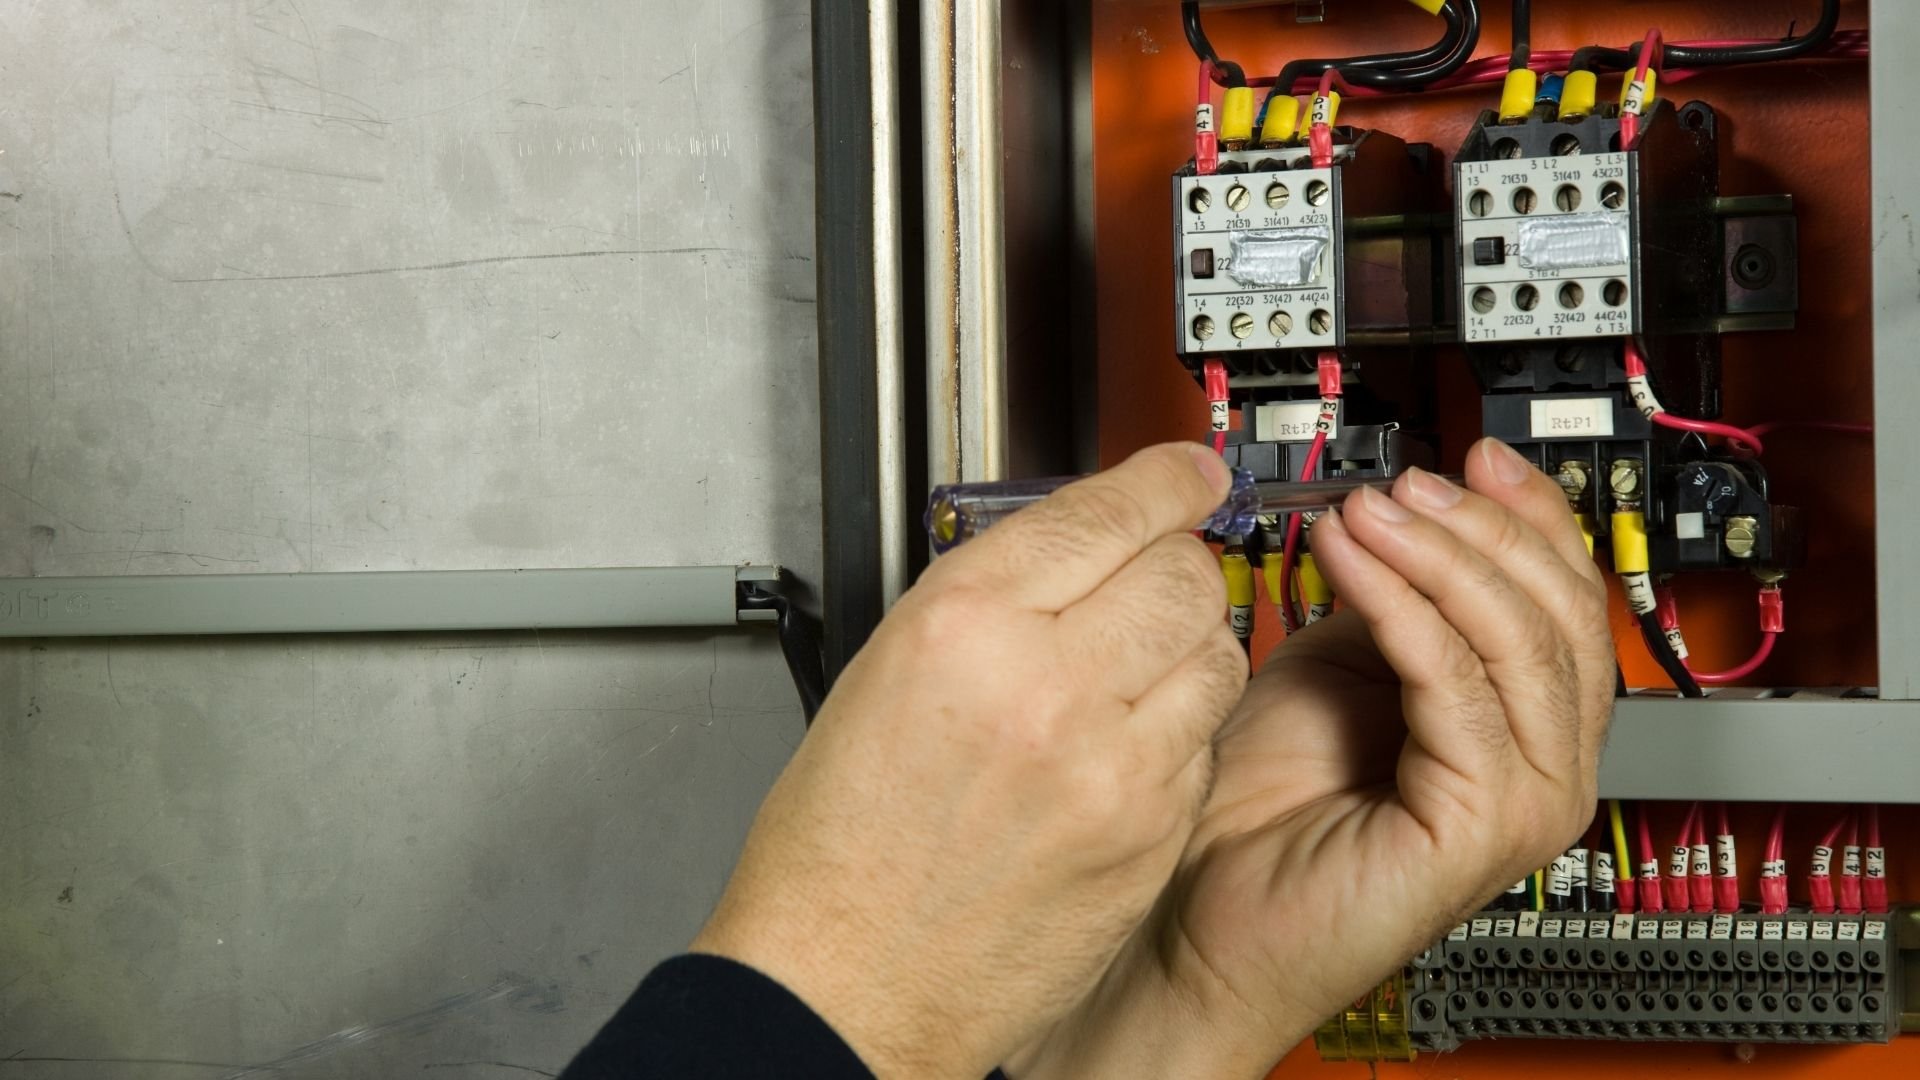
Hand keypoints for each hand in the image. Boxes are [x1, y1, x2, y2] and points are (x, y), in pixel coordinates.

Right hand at [693, 443, 1249, 1078]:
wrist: (850, 983)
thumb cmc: (841, 845)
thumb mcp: (884, 674)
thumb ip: (990, 598)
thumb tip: (1076, 545)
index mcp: (962, 626)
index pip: (1102, 512)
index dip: (1161, 480)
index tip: (1187, 472)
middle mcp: (1047, 685)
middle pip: (1181, 571)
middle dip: (1175, 561)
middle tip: (1151, 576)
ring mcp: (1112, 764)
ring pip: (1216, 649)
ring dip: (1189, 640)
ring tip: (1136, 665)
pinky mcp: (1150, 832)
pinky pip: (1204, 738)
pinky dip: (1181, 723)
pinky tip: (1127, 742)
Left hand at [1009, 439, 1614, 1078]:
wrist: (1202, 908)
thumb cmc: (1260, 808)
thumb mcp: (1338, 666)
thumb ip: (1395, 604)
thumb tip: (1410, 519)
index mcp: (1523, 723)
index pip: (1567, 598)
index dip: (1529, 517)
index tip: (1476, 456)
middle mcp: (1546, 765)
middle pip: (1561, 611)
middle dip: (1482, 528)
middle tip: (1407, 484)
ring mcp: (1524, 799)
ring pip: (1518, 640)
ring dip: (1437, 557)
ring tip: (1366, 514)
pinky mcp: (1482, 824)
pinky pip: (1455, 686)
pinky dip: (1400, 608)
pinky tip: (1349, 562)